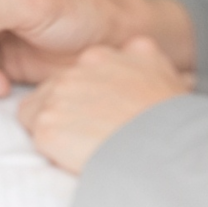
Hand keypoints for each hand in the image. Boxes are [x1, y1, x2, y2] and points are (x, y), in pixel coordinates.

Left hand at [16, 38, 188, 172]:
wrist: (164, 152)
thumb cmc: (168, 118)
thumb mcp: (160, 69)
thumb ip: (140, 55)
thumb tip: (138, 50)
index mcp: (99, 56)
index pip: (75, 72)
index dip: (84, 96)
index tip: (98, 112)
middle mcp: (73, 70)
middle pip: (54, 91)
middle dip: (66, 111)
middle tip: (92, 133)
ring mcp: (56, 98)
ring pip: (38, 112)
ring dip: (56, 128)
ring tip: (86, 146)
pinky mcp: (46, 128)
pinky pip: (39, 138)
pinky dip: (54, 149)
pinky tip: (78, 156)